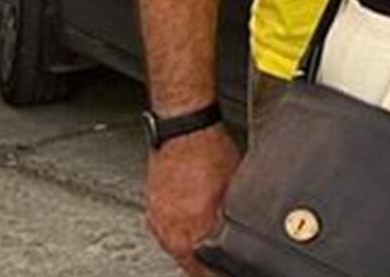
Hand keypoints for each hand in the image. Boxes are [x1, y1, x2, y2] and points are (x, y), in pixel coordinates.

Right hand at [143, 124, 240, 276]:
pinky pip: (163, 227)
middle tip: (211, 264)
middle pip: (185, 259)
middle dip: (199, 265)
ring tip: (200, 247)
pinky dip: (175, 230)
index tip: (222, 270)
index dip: (214, 270)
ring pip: (172, 245)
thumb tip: (238, 235)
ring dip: (187, 248)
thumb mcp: (234, 189)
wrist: (184, 128)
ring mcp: (157, 216)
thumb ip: (232, 218)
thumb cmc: (209, 151)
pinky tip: (185, 224)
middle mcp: (170, 226)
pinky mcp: (151, 204)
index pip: (201, 266)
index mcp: (192, 226)